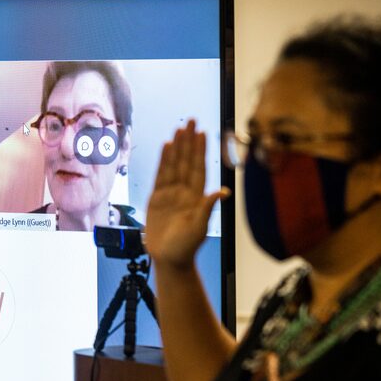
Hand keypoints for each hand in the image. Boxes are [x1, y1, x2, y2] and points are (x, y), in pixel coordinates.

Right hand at [145, 120, 229, 270]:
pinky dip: (163, 161)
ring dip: (177, 147)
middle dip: (189, 141)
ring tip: (179, 130)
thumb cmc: (185, 247)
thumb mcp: (198, 228)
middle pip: (186, 161)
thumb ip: (208, 208)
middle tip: (191, 121)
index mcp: (197, 197)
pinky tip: (166, 148)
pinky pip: (160, 175)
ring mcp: (171, 194)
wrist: (168, 259)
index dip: (200, 150)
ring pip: (174, 165)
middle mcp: (185, 192)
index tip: (202, 133)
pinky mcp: (157, 199)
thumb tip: (223, 192)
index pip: (199, 168)